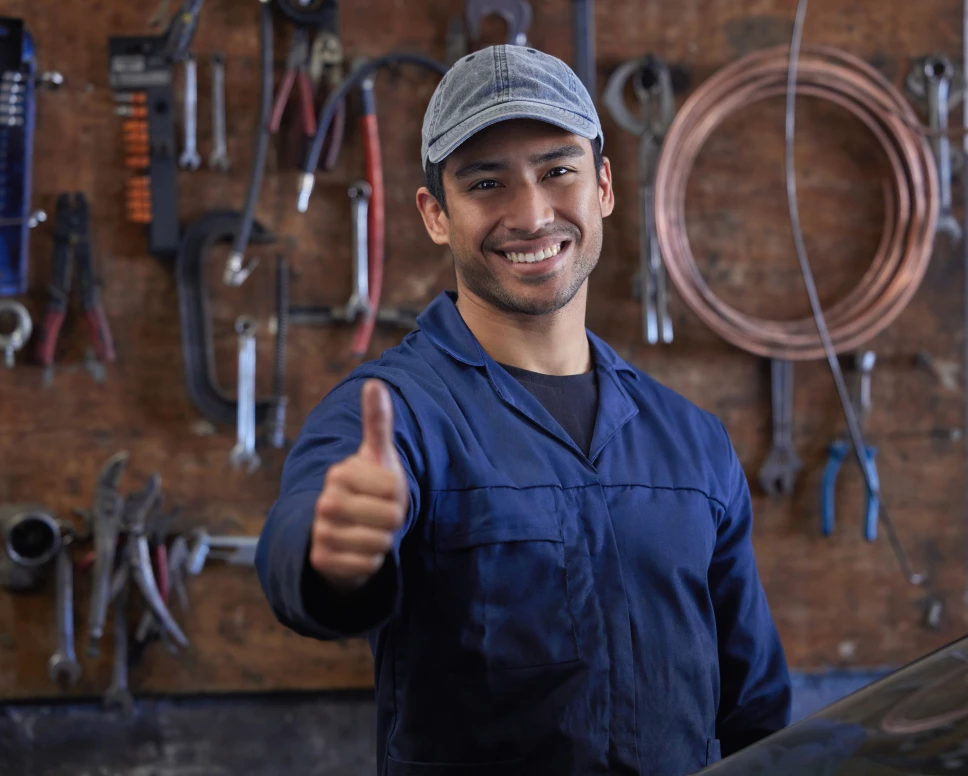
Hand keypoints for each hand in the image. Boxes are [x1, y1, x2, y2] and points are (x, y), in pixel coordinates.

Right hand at [310, 379, 408, 591]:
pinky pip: (368, 565)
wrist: (346, 528)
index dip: (398, 494)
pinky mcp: (322, 560)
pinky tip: (359, 550)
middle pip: (391, 518)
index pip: (395, 490)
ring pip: (380, 543)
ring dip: (383, 540)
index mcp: (340, 472)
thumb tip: (374, 383)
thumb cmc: (370, 487)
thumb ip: (378, 421)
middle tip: (379, 514)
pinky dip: (371, 561)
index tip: (384, 492)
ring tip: (370, 531)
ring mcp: (321, 531)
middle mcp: (326, 501)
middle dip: (393, 520)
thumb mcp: (377, 455)